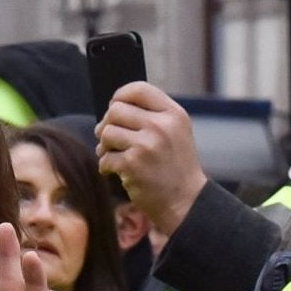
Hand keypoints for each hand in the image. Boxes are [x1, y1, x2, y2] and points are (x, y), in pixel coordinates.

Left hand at [97, 83, 209, 236]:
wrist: (186, 202)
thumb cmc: (176, 167)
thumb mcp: (176, 133)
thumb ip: (153, 115)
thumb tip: (115, 105)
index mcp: (173, 114)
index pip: (138, 89)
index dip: (120, 96)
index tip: (115, 107)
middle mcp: (161, 126)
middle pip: (116, 110)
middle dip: (108, 124)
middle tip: (110, 139)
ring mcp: (146, 145)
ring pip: (107, 132)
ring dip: (104, 146)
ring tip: (113, 156)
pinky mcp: (132, 165)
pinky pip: (105, 157)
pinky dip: (106, 166)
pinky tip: (115, 172)